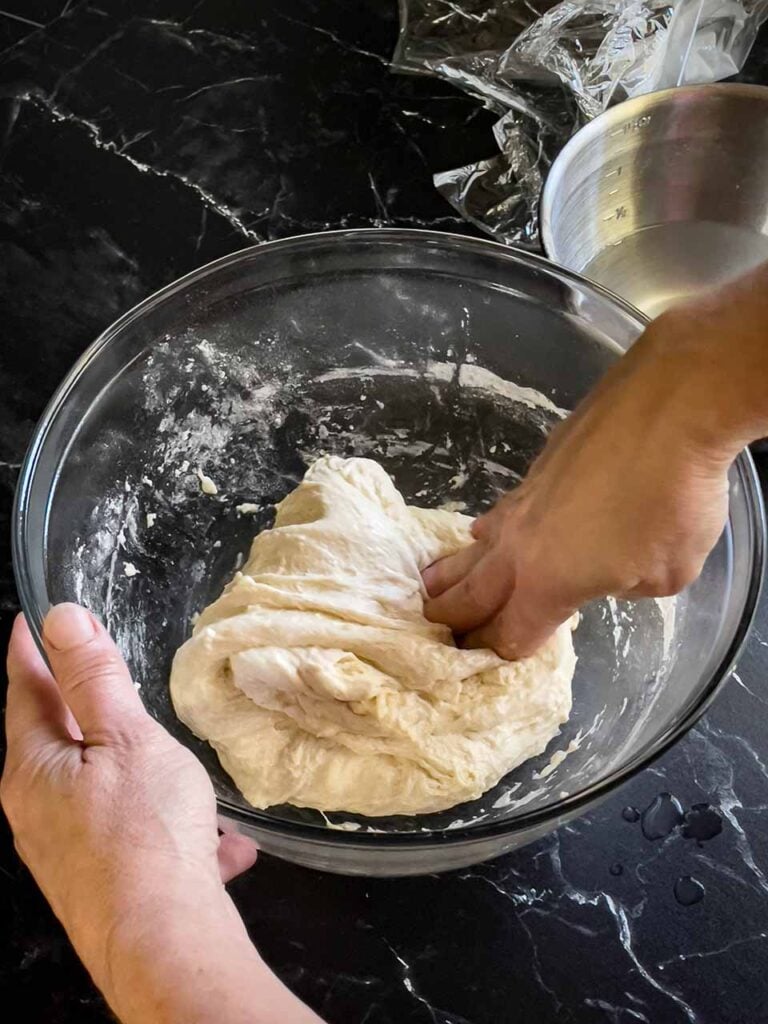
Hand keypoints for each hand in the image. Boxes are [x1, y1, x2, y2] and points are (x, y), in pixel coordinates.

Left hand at [1, 605, 319, 1022]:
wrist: (164, 944)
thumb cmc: (144, 830)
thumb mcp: (126, 738)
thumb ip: (94, 678)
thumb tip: (60, 619)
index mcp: (33, 766)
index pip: (25, 689)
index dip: (31, 649)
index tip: (31, 617)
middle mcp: (35, 810)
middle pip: (57, 740)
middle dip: (88, 709)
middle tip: (109, 676)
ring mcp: (64, 851)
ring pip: (101, 789)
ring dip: (138, 771)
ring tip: (177, 766)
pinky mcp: (98, 883)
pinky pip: (131, 835)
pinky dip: (166, 824)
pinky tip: (218, 842)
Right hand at [422, 299, 750, 659]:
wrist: (668, 410)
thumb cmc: (672, 504)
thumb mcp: (665, 574)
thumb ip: (624, 586)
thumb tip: (609, 569)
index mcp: (545, 585)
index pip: (507, 634)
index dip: (495, 655)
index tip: (483, 666)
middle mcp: (519, 548)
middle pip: (472, 595)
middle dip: (451, 621)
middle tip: (431, 634)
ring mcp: (521, 505)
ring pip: (473, 550)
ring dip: (451, 575)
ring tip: (428, 588)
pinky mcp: (534, 472)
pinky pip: (498, 516)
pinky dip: (485, 534)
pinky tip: (482, 533)